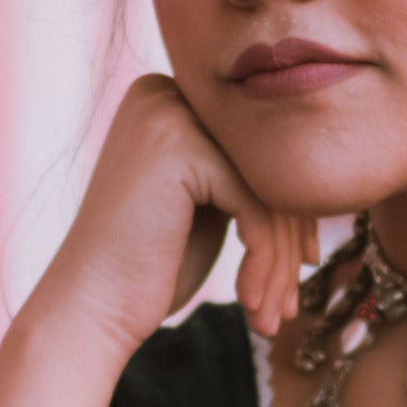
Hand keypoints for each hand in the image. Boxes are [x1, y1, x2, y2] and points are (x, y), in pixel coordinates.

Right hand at [38, 77, 321, 367]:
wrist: (89, 309)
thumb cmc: (146, 268)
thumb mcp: (205, 204)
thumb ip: (243, 170)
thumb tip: (318, 169)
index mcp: (167, 97)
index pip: (256, 150)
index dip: (290, 212)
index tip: (302, 266)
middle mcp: (163, 91)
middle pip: (265, 164)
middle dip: (290, 240)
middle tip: (290, 302)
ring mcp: (168, 114)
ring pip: (268, 187)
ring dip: (280, 261)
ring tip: (274, 315)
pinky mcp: (178, 147)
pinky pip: (256, 204)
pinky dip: (264, 260)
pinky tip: (251, 303)